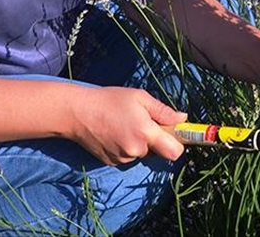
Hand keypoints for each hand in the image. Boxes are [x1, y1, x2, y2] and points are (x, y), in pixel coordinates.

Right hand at [67, 87, 185, 165]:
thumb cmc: (110, 100)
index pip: (175, 152)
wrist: (78, 113)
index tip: (175, 134)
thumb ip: (163, 111)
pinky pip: (128, 156)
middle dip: (155, 140)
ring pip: (141, 153)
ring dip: (139, 143)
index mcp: (146, 133)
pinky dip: (125, 147)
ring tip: (124, 125)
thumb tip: (182, 118)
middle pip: (158, 151)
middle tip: (142, 122)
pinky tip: (115, 133)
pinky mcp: (112, 162)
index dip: (177, 144)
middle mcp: (136, 150)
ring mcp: (123, 158)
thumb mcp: (140, 97)